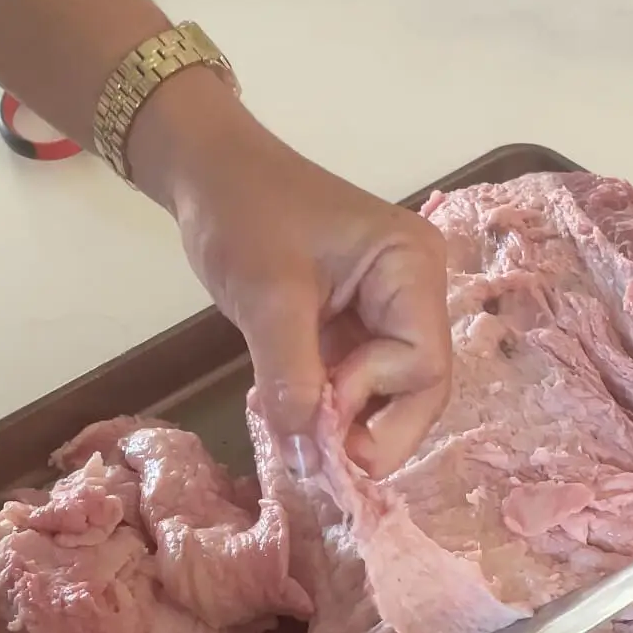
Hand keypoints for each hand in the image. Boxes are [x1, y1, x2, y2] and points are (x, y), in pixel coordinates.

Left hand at [130, 72, 451, 478]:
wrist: (208, 171)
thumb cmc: (243, 213)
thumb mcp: (267, 297)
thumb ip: (293, 378)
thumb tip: (309, 462)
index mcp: (412, 267)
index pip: (424, 365)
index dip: (375, 400)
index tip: (316, 407)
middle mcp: (417, 290)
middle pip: (420, 388)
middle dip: (373, 428)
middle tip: (321, 458)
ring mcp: (391, 309)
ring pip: (392, 395)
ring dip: (349, 423)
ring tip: (299, 432)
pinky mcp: (362, 325)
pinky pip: (362, 383)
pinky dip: (331, 407)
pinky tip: (297, 412)